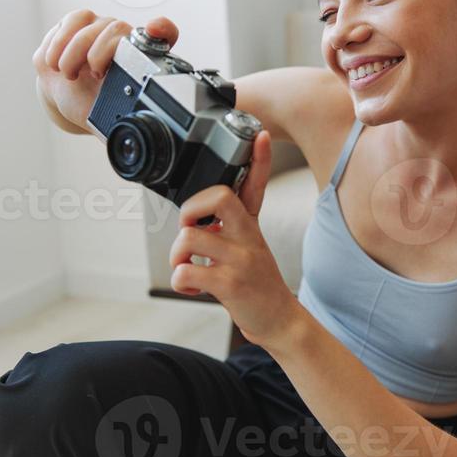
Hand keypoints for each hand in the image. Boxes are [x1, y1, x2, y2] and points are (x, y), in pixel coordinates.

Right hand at [32, 9, 178, 132]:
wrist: (67, 95)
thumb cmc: (94, 103)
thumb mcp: (113, 118)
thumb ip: (126, 125)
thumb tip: (137, 147)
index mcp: (141, 60)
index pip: (164, 34)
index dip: (162, 29)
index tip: (153, 29)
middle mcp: (123, 37)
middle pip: (117, 28)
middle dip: (99, 52)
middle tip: (93, 75)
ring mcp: (100, 27)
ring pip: (91, 24)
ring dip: (74, 51)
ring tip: (69, 73)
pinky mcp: (76, 22)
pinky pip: (70, 22)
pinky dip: (59, 43)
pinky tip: (56, 62)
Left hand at [168, 129, 297, 348]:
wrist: (279, 321)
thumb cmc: (257, 284)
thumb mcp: (250, 248)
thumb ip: (228, 229)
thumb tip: (196, 218)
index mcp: (251, 226)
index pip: (255, 185)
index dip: (260, 159)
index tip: (261, 136)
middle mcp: (249, 237)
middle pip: (219, 197)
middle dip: (190, 209)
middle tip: (191, 227)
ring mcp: (241, 260)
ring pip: (190, 237)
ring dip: (177, 255)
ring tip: (187, 267)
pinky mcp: (231, 284)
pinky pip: (187, 271)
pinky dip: (180, 281)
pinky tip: (191, 287)